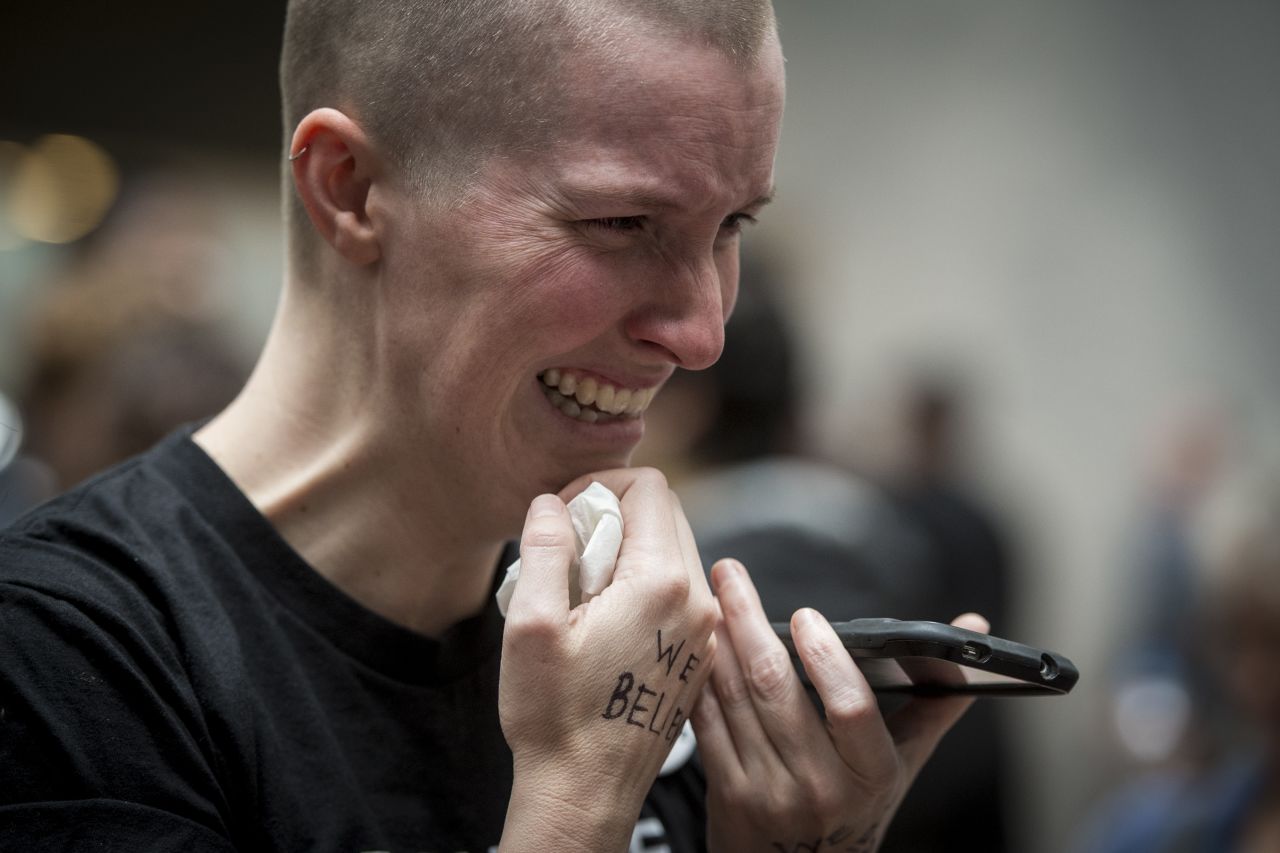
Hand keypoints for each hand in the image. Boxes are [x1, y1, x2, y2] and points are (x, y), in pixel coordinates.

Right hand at [498, 468, 716, 850]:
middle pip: (668, 513)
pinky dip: (643, 584)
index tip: (563, 515)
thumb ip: (544, 547)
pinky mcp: (699, 655)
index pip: (650, 487)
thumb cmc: (554, 715)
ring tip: (582, 586)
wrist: (586, 793)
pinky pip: (679, 592)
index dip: (599, 485)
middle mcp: (698, 602)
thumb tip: (553, 503)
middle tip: (569, 549)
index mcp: (662, 583)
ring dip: (629, 550)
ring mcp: (704, 631)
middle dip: (615, 513)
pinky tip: (603, 618)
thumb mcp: (531, 623)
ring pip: (675, 551)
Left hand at [692, 558, 986, 852]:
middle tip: (731, 573)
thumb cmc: (855, 805)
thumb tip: (973, 631)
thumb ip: (936, 698)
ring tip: (710, 598)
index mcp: (870, 774)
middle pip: (774, 688)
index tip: (804, 614)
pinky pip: (707, 722)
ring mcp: (768, 793)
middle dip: (747, 619)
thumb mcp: (902, 761)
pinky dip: (702, 678)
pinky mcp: (727, 795)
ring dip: (718, 641)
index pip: (852, 708)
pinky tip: (698, 646)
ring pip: (733, 698)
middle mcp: (819, 787)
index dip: (826, 656)